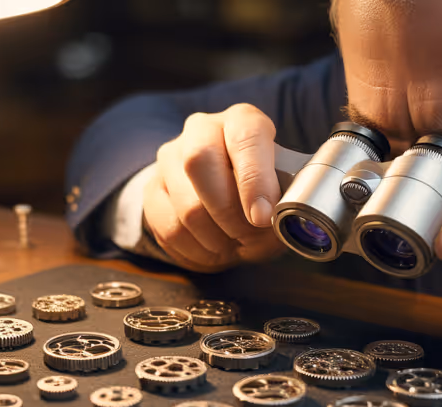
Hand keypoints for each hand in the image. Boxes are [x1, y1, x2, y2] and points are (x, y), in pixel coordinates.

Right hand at [144, 103, 285, 271]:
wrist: (223, 190)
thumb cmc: (262, 188)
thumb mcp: (284, 186)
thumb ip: (288, 200)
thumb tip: (282, 225)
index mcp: (242, 120)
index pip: (245, 137)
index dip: (254, 180)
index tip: (263, 217)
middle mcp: (202, 130)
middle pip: (199, 162)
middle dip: (229, 213)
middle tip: (248, 238)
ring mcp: (171, 158)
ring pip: (186, 206)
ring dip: (217, 239)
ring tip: (236, 246)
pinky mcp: (153, 189)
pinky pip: (170, 229)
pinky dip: (198, 251)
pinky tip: (215, 251)